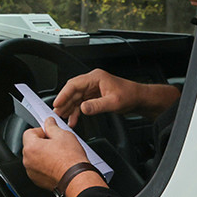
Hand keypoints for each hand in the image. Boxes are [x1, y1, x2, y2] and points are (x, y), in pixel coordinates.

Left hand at [23, 118, 106, 196]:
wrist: (77, 179)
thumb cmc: (71, 160)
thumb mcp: (63, 135)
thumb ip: (52, 126)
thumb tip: (49, 122)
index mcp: (31, 147)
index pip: (29, 132)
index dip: (41, 131)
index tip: (50, 133)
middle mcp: (28, 160)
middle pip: (31, 145)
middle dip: (42, 143)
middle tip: (56, 144)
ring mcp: (31, 171)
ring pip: (35, 157)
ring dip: (43, 155)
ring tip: (58, 155)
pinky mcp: (37, 180)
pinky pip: (38, 168)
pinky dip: (45, 166)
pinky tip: (57, 165)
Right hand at [53, 69, 178, 126]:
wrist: (140, 99)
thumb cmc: (130, 95)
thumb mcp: (113, 102)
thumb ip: (97, 106)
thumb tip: (82, 108)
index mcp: (95, 78)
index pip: (74, 85)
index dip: (64, 94)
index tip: (57, 103)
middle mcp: (92, 82)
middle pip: (72, 91)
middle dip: (64, 102)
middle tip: (57, 112)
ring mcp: (92, 89)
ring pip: (75, 98)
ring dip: (69, 108)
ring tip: (62, 117)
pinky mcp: (94, 96)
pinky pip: (81, 103)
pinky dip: (76, 111)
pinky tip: (73, 119)